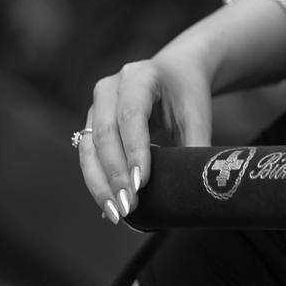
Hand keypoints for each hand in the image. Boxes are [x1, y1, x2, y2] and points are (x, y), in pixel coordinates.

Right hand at [76, 51, 212, 226]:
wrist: (176, 73)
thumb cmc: (187, 95)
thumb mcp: (197, 116)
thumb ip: (195, 148)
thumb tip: (193, 189)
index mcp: (139, 76)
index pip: (131, 115)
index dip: (134, 151)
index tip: (141, 184)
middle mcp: (111, 87)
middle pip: (105, 133)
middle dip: (115, 174)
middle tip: (128, 206)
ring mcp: (97, 105)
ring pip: (89, 148)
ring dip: (100, 184)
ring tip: (116, 213)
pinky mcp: (91, 123)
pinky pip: (88, 155)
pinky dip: (97, 181)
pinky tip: (108, 204)